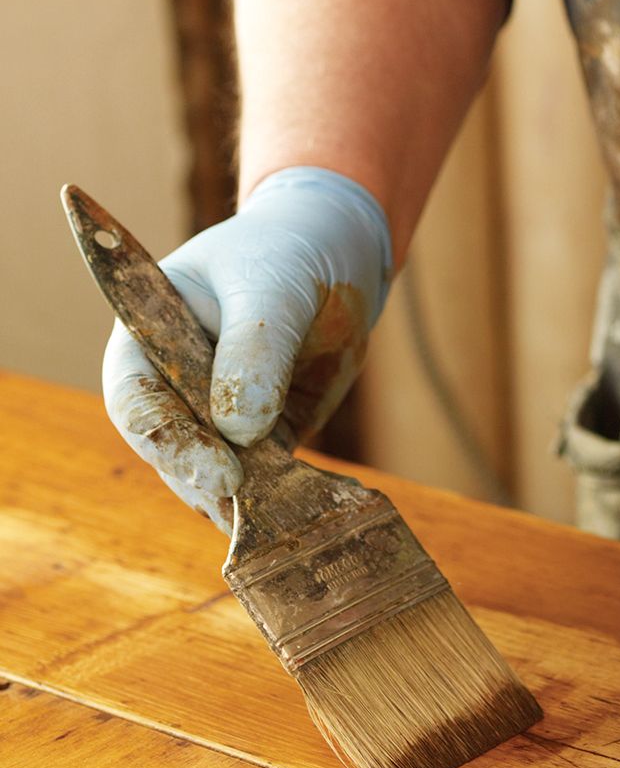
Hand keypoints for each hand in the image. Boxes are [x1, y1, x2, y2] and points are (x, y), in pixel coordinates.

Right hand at [103, 166, 391, 527]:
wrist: (337, 250)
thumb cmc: (287, 251)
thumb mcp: (271, 286)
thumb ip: (255, 348)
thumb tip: (239, 428)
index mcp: (147, 336)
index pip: (134, 399)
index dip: (167, 439)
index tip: (217, 468)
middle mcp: (172, 384)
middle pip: (169, 450)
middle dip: (204, 479)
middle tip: (246, 500)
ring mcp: (218, 416)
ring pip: (213, 476)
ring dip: (241, 499)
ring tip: (280, 517)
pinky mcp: (265, 437)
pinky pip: (263, 479)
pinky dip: (279, 497)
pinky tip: (302, 510)